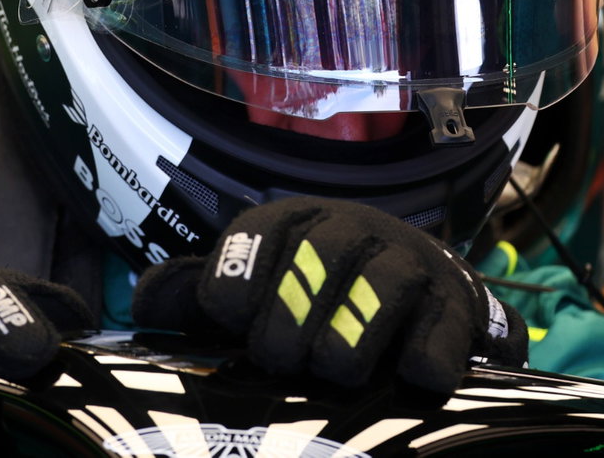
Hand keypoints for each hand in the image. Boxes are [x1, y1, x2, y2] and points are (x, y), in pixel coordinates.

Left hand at [131, 197, 525, 392]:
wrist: (425, 299)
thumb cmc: (318, 302)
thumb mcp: (254, 293)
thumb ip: (192, 300)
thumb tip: (142, 308)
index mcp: (295, 224)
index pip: (259, 232)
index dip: (238, 278)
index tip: (228, 320)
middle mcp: (354, 231)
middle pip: (320, 255)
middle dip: (292, 316)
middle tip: (282, 360)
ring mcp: (412, 265)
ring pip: (382, 284)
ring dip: (353, 336)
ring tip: (337, 372)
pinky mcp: (460, 308)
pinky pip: (445, 329)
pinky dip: (427, 357)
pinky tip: (412, 378)